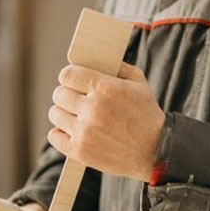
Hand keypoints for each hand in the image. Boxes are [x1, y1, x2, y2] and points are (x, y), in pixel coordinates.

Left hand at [48, 61, 163, 182]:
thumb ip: (117, 67)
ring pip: (55, 114)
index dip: (69, 77)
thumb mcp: (139, 83)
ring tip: (76, 116)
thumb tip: (96, 59)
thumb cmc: (146, 115)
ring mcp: (85, 131)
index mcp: (106, 88)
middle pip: (59, 94)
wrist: (155, 151)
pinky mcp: (80, 150)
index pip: (67, 75)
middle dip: (67, 94)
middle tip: (76, 100)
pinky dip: (61, 133)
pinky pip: (54, 136)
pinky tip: (73, 131)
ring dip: (64, 113)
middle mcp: (93, 109)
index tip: (74, 81)